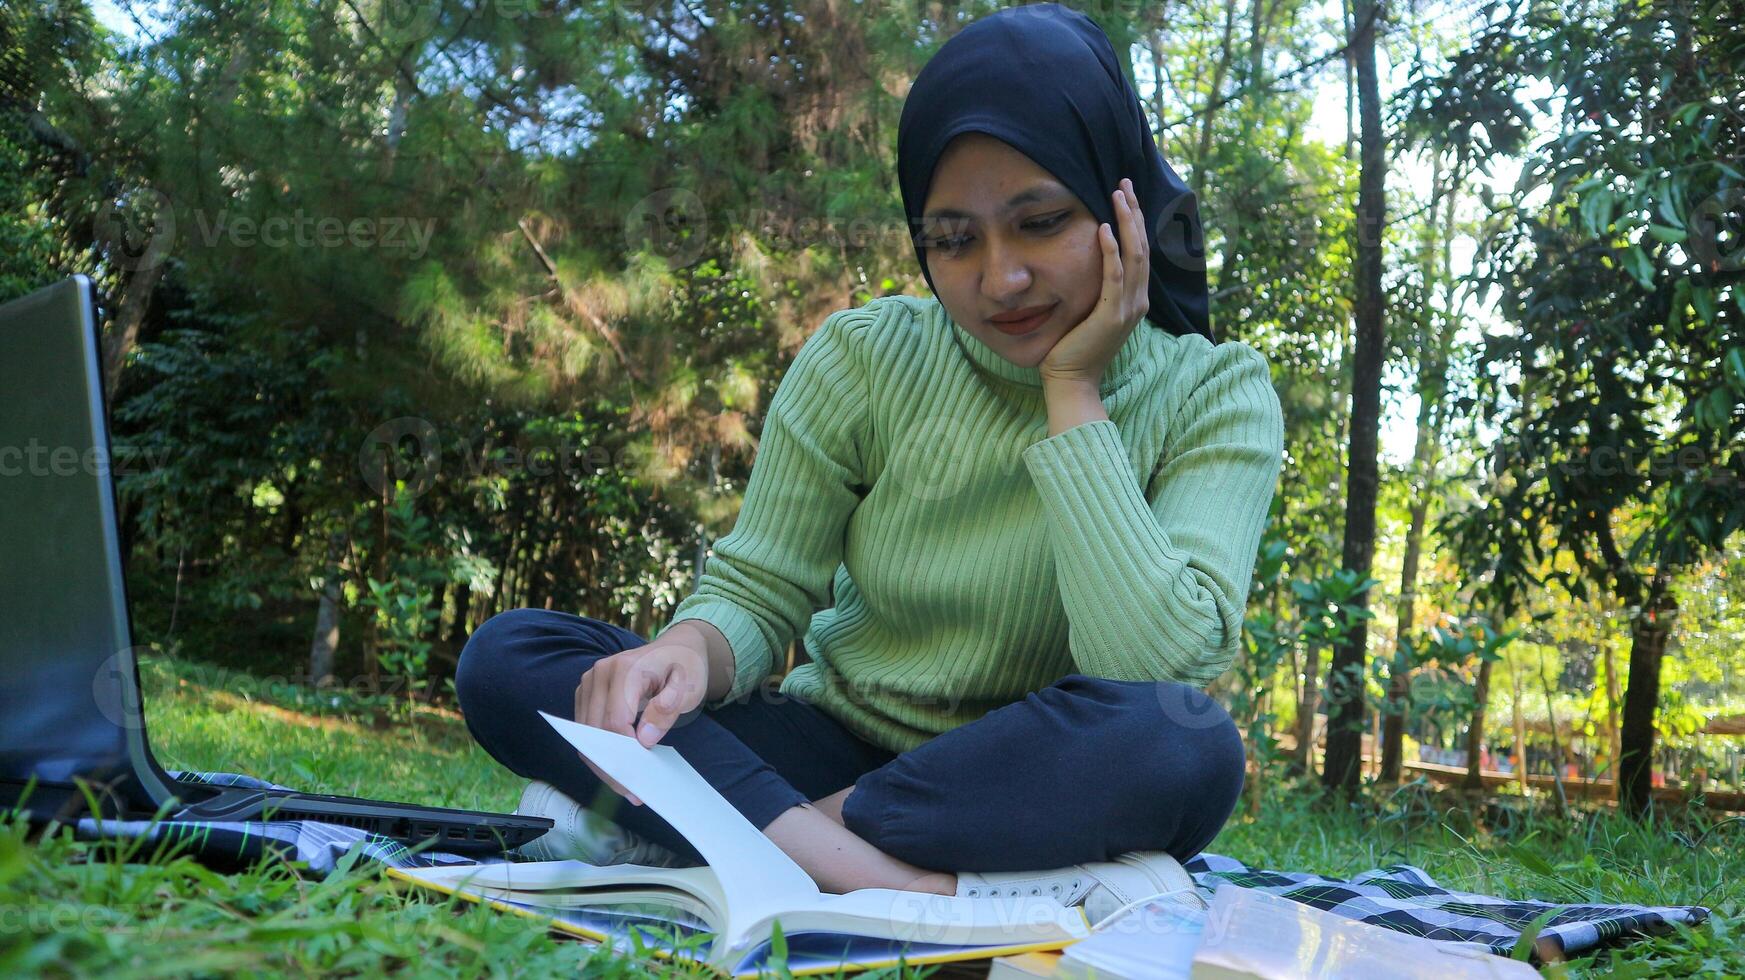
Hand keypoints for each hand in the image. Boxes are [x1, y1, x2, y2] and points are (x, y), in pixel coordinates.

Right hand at [574, 638, 710, 805]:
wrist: (676, 649)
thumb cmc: (685, 667)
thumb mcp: (688, 686)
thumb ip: (666, 709)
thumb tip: (644, 738)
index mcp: (626, 668)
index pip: (615, 720)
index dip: (625, 753)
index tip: (641, 778)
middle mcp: (600, 673)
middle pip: (596, 731)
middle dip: (613, 766)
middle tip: (632, 793)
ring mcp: (589, 682)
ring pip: (585, 735)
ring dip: (603, 763)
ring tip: (626, 786)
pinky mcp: (586, 693)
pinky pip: (586, 730)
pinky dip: (599, 751)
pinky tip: (618, 768)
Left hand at [1038, 177, 1150, 384]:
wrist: (1073, 380)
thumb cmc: (1076, 347)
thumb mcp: (1092, 311)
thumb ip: (1099, 289)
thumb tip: (1090, 261)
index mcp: (1135, 299)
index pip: (1140, 251)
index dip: (1136, 221)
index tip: (1127, 195)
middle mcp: (1138, 301)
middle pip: (1142, 246)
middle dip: (1134, 212)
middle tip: (1124, 183)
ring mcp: (1127, 308)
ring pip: (1134, 255)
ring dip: (1126, 222)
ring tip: (1118, 195)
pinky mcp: (1110, 315)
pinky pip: (1114, 276)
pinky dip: (1111, 251)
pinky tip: (1104, 228)